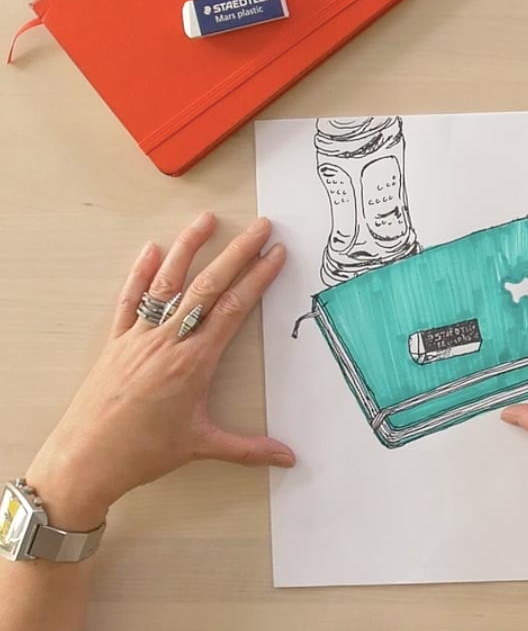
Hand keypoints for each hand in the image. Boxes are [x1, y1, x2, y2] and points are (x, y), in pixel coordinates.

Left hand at [25, 213, 294, 530]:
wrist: (85, 460)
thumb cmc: (143, 454)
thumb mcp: (201, 446)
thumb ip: (248, 449)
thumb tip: (288, 458)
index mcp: (194, 361)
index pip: (234, 308)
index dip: (258, 278)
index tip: (275, 254)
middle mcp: (169, 340)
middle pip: (209, 286)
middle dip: (238, 253)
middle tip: (260, 227)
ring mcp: (140, 336)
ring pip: (168, 283)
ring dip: (189, 248)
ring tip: (206, 220)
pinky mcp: (116, 340)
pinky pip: (129, 300)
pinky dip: (139, 273)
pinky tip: (150, 250)